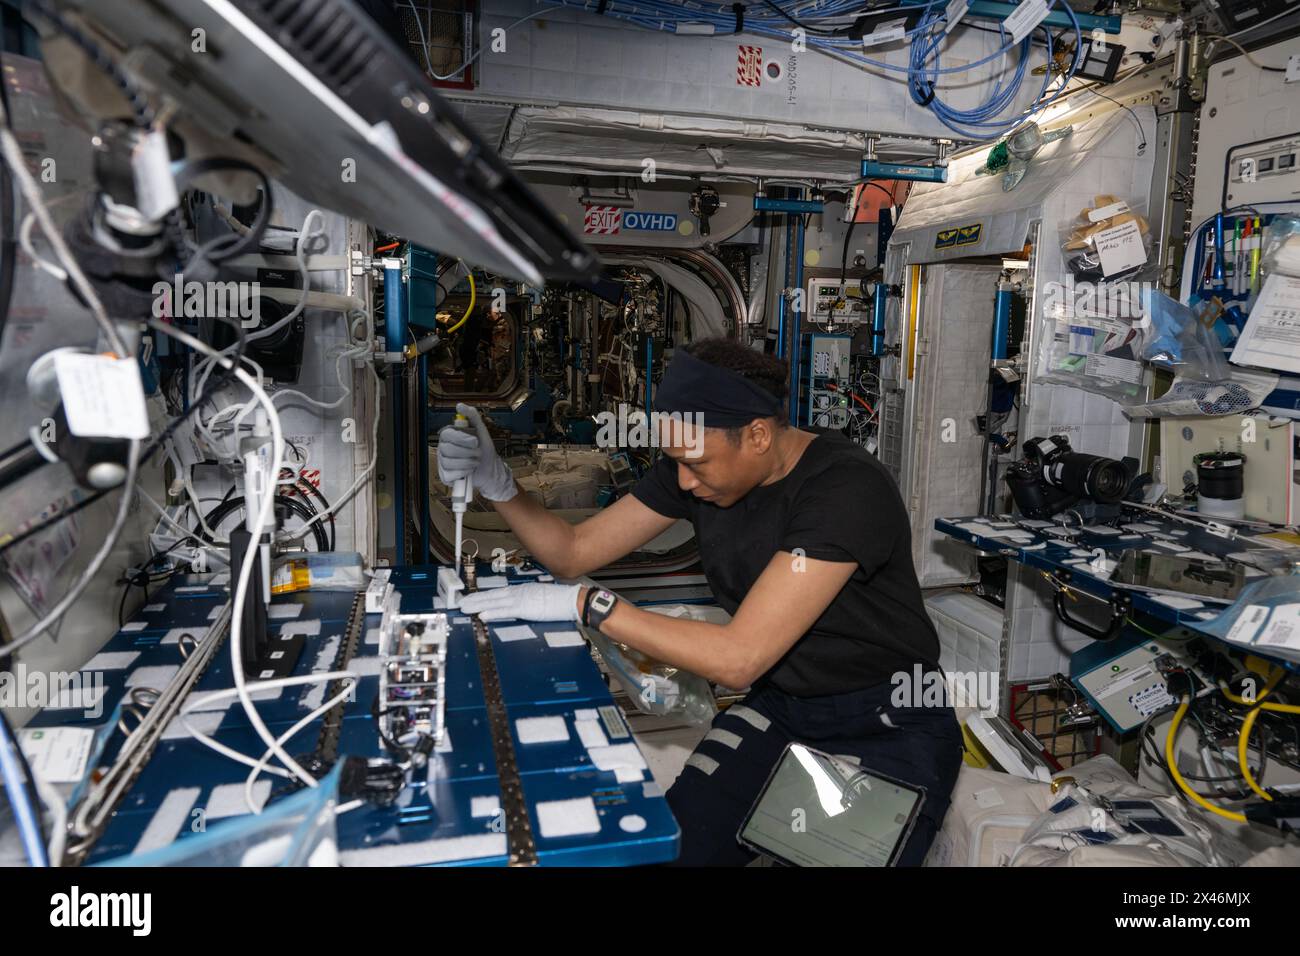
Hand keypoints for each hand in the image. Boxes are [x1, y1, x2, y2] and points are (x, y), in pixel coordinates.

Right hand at [435, 402, 515, 500]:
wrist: (490, 469)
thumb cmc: (484, 449)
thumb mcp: (481, 430)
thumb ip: (472, 415)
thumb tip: (459, 405)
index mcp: (449, 436)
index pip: (448, 434)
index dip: (462, 439)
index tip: (475, 442)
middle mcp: (443, 448)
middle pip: (448, 449)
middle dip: (468, 453)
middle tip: (478, 453)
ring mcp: (443, 463)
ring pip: (449, 463)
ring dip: (468, 463)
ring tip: (476, 462)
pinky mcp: (445, 476)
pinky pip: (450, 475)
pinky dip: (464, 474)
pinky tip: (469, 471)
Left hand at [458, 582, 582, 622]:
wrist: (573, 600)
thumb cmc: (560, 601)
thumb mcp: (540, 599)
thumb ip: (528, 602)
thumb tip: (519, 607)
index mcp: (523, 591)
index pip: (499, 593)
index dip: (484, 596)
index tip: (472, 598)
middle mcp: (519, 593)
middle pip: (493, 595)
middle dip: (475, 599)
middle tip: (460, 602)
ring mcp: (522, 600)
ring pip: (495, 602)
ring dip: (478, 604)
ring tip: (464, 607)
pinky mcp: (525, 608)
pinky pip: (506, 611)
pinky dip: (493, 612)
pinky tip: (482, 614)